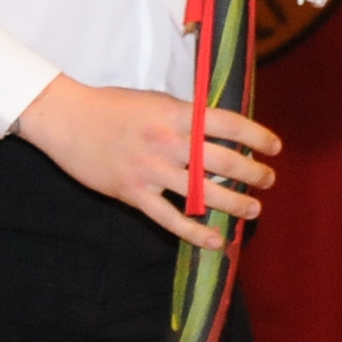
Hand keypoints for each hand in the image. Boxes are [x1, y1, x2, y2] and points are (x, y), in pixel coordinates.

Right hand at [16, 76, 279, 249]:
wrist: (67, 119)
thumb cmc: (113, 106)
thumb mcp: (156, 100)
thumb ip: (187, 116)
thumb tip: (220, 128)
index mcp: (176, 114)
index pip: (229, 125)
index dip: (257, 136)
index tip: (275, 147)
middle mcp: (167, 142)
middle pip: (222, 161)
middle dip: (253, 173)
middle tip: (268, 180)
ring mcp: (150, 170)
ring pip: (203, 193)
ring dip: (234, 204)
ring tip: (253, 209)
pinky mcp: (133, 193)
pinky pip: (169, 218)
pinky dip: (194, 232)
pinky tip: (214, 240)